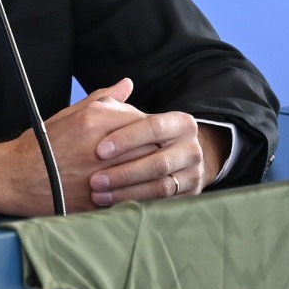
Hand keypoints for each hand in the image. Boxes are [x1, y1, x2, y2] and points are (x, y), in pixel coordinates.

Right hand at [0, 78, 148, 215]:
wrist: (13, 177)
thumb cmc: (40, 145)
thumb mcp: (70, 115)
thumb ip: (103, 99)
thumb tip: (126, 84)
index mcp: (94, 121)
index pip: (144, 121)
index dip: (152, 128)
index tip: (151, 133)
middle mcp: (100, 146)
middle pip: (151, 146)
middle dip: (157, 149)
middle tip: (156, 152)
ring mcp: (101, 175)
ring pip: (146, 172)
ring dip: (152, 171)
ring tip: (150, 171)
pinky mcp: (99, 200)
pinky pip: (134, 195)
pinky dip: (141, 192)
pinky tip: (138, 189)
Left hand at [89, 112, 229, 206]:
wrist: (177, 162)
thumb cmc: (143, 137)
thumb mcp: (132, 119)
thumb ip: (123, 104)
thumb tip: (124, 83)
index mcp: (181, 123)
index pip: (153, 127)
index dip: (126, 139)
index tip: (99, 150)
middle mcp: (193, 147)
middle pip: (158, 162)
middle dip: (123, 172)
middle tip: (94, 180)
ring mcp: (194, 173)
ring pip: (160, 186)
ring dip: (126, 192)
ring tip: (98, 194)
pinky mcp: (190, 195)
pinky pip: (162, 203)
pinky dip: (136, 204)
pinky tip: (113, 205)